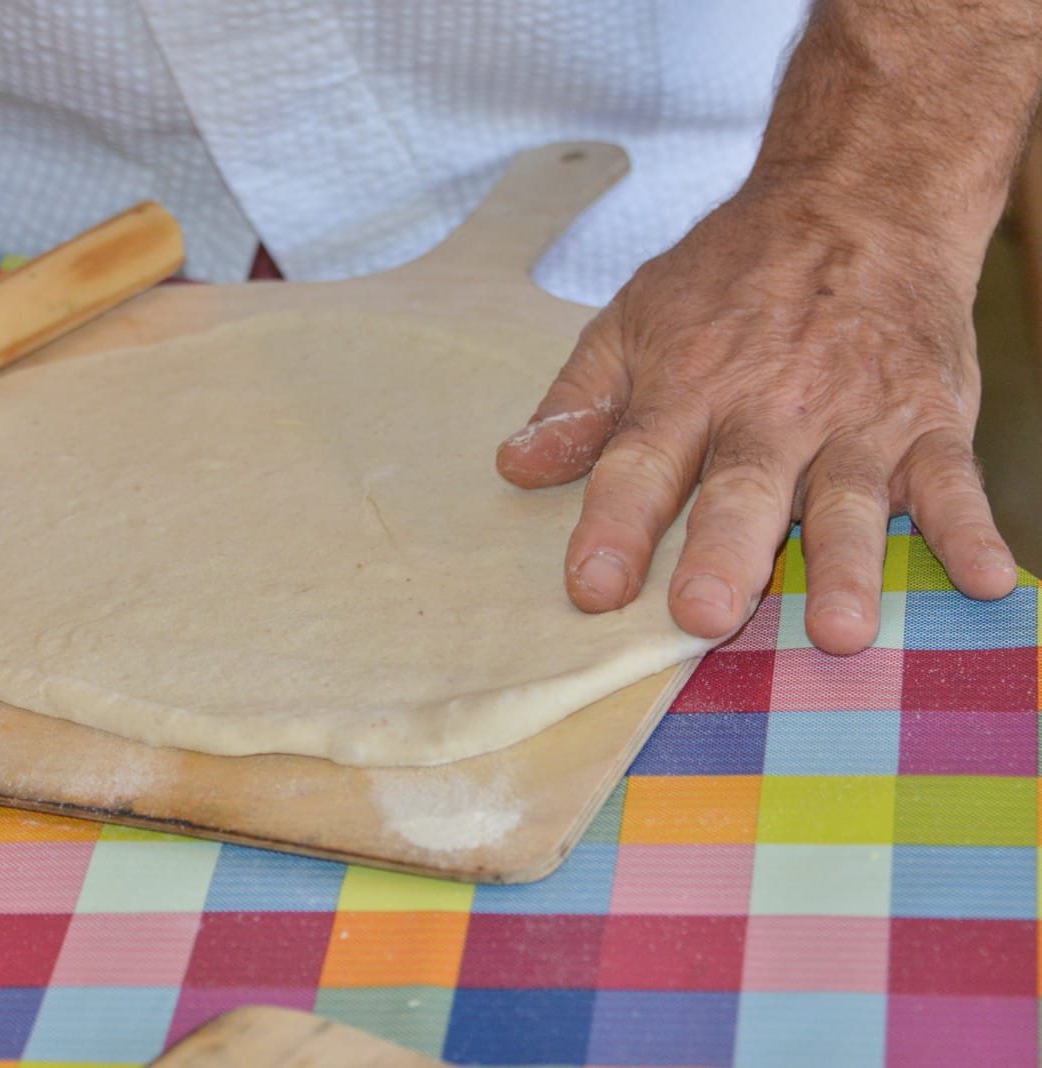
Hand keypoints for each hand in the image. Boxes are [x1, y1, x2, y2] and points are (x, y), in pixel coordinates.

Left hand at [496, 177, 1017, 655]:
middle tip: (704, 618)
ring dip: (848, 564)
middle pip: (742, 488)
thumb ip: (580, 401)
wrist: (859, 197)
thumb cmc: (731, 277)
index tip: (592, 589)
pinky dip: (971, 530)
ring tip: (843, 631)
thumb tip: (516, 467)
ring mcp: (856, 417)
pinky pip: (955, 480)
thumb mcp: (634, 318)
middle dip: (724, 554)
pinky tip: (987, 582)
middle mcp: (770, 408)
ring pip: (848, 496)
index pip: (640, 462)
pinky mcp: (930, 420)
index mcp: (688, 388)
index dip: (613, 526)